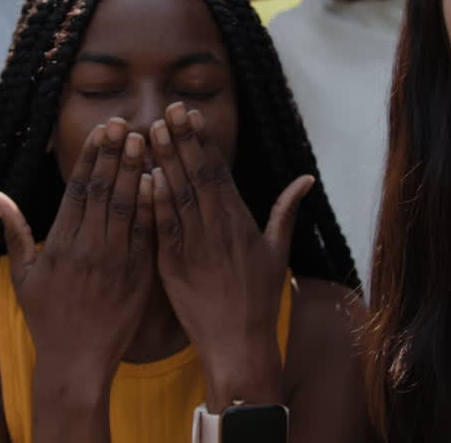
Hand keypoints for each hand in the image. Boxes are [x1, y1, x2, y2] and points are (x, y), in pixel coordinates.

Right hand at [0, 118, 154, 385]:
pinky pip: (145, 234)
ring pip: (124, 207)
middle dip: (113, 154)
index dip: (90, 157)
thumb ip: (14, 231)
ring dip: (134, 171)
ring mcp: (113, 261)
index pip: (76, 190)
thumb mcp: (23, 275)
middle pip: (101, 191)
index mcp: (59, 243)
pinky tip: (160, 181)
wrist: (76, 362)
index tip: (101, 130)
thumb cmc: (47, 318)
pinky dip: (151, 207)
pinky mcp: (136, 275)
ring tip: (144, 141)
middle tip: (125, 123)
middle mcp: (85, 247)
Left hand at [148, 102, 311, 409]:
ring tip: (152, 130)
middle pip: (196, 175)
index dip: (203, 140)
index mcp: (239, 220)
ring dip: (164, 162)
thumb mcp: (278, 251)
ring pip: (177, 195)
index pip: (218, 171)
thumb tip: (307, 178)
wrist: (239, 342)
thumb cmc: (259, 298)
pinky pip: (162, 228)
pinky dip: (154, 202)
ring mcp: (193, 246)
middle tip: (168, 108)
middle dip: (182, 140)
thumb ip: (287, 210)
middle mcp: (216, 228)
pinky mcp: (173, 266)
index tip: (191, 113)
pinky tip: (144, 178)